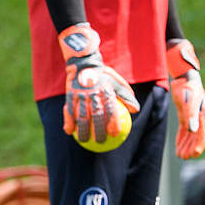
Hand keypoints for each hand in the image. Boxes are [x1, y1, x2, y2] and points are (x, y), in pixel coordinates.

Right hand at [59, 24, 139, 147]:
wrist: (84, 62)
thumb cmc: (104, 76)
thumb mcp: (118, 82)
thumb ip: (127, 96)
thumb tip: (136, 110)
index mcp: (107, 91)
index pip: (111, 110)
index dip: (113, 123)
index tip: (115, 134)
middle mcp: (93, 94)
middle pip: (96, 116)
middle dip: (98, 131)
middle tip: (101, 142)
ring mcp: (80, 95)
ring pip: (81, 116)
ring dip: (82, 130)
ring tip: (84, 141)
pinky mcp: (69, 95)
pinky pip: (68, 110)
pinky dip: (68, 121)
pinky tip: (68, 132)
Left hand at [166, 38, 204, 158]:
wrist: (185, 76)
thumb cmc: (188, 88)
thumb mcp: (188, 102)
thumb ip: (190, 116)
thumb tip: (192, 131)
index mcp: (202, 115)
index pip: (202, 133)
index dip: (199, 144)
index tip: (194, 154)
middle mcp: (199, 117)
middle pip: (196, 136)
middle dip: (191, 147)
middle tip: (184, 158)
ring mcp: (192, 116)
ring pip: (190, 134)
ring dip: (186, 145)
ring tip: (180, 155)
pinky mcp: (185, 114)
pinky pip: (184, 129)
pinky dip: (181, 138)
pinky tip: (178, 146)